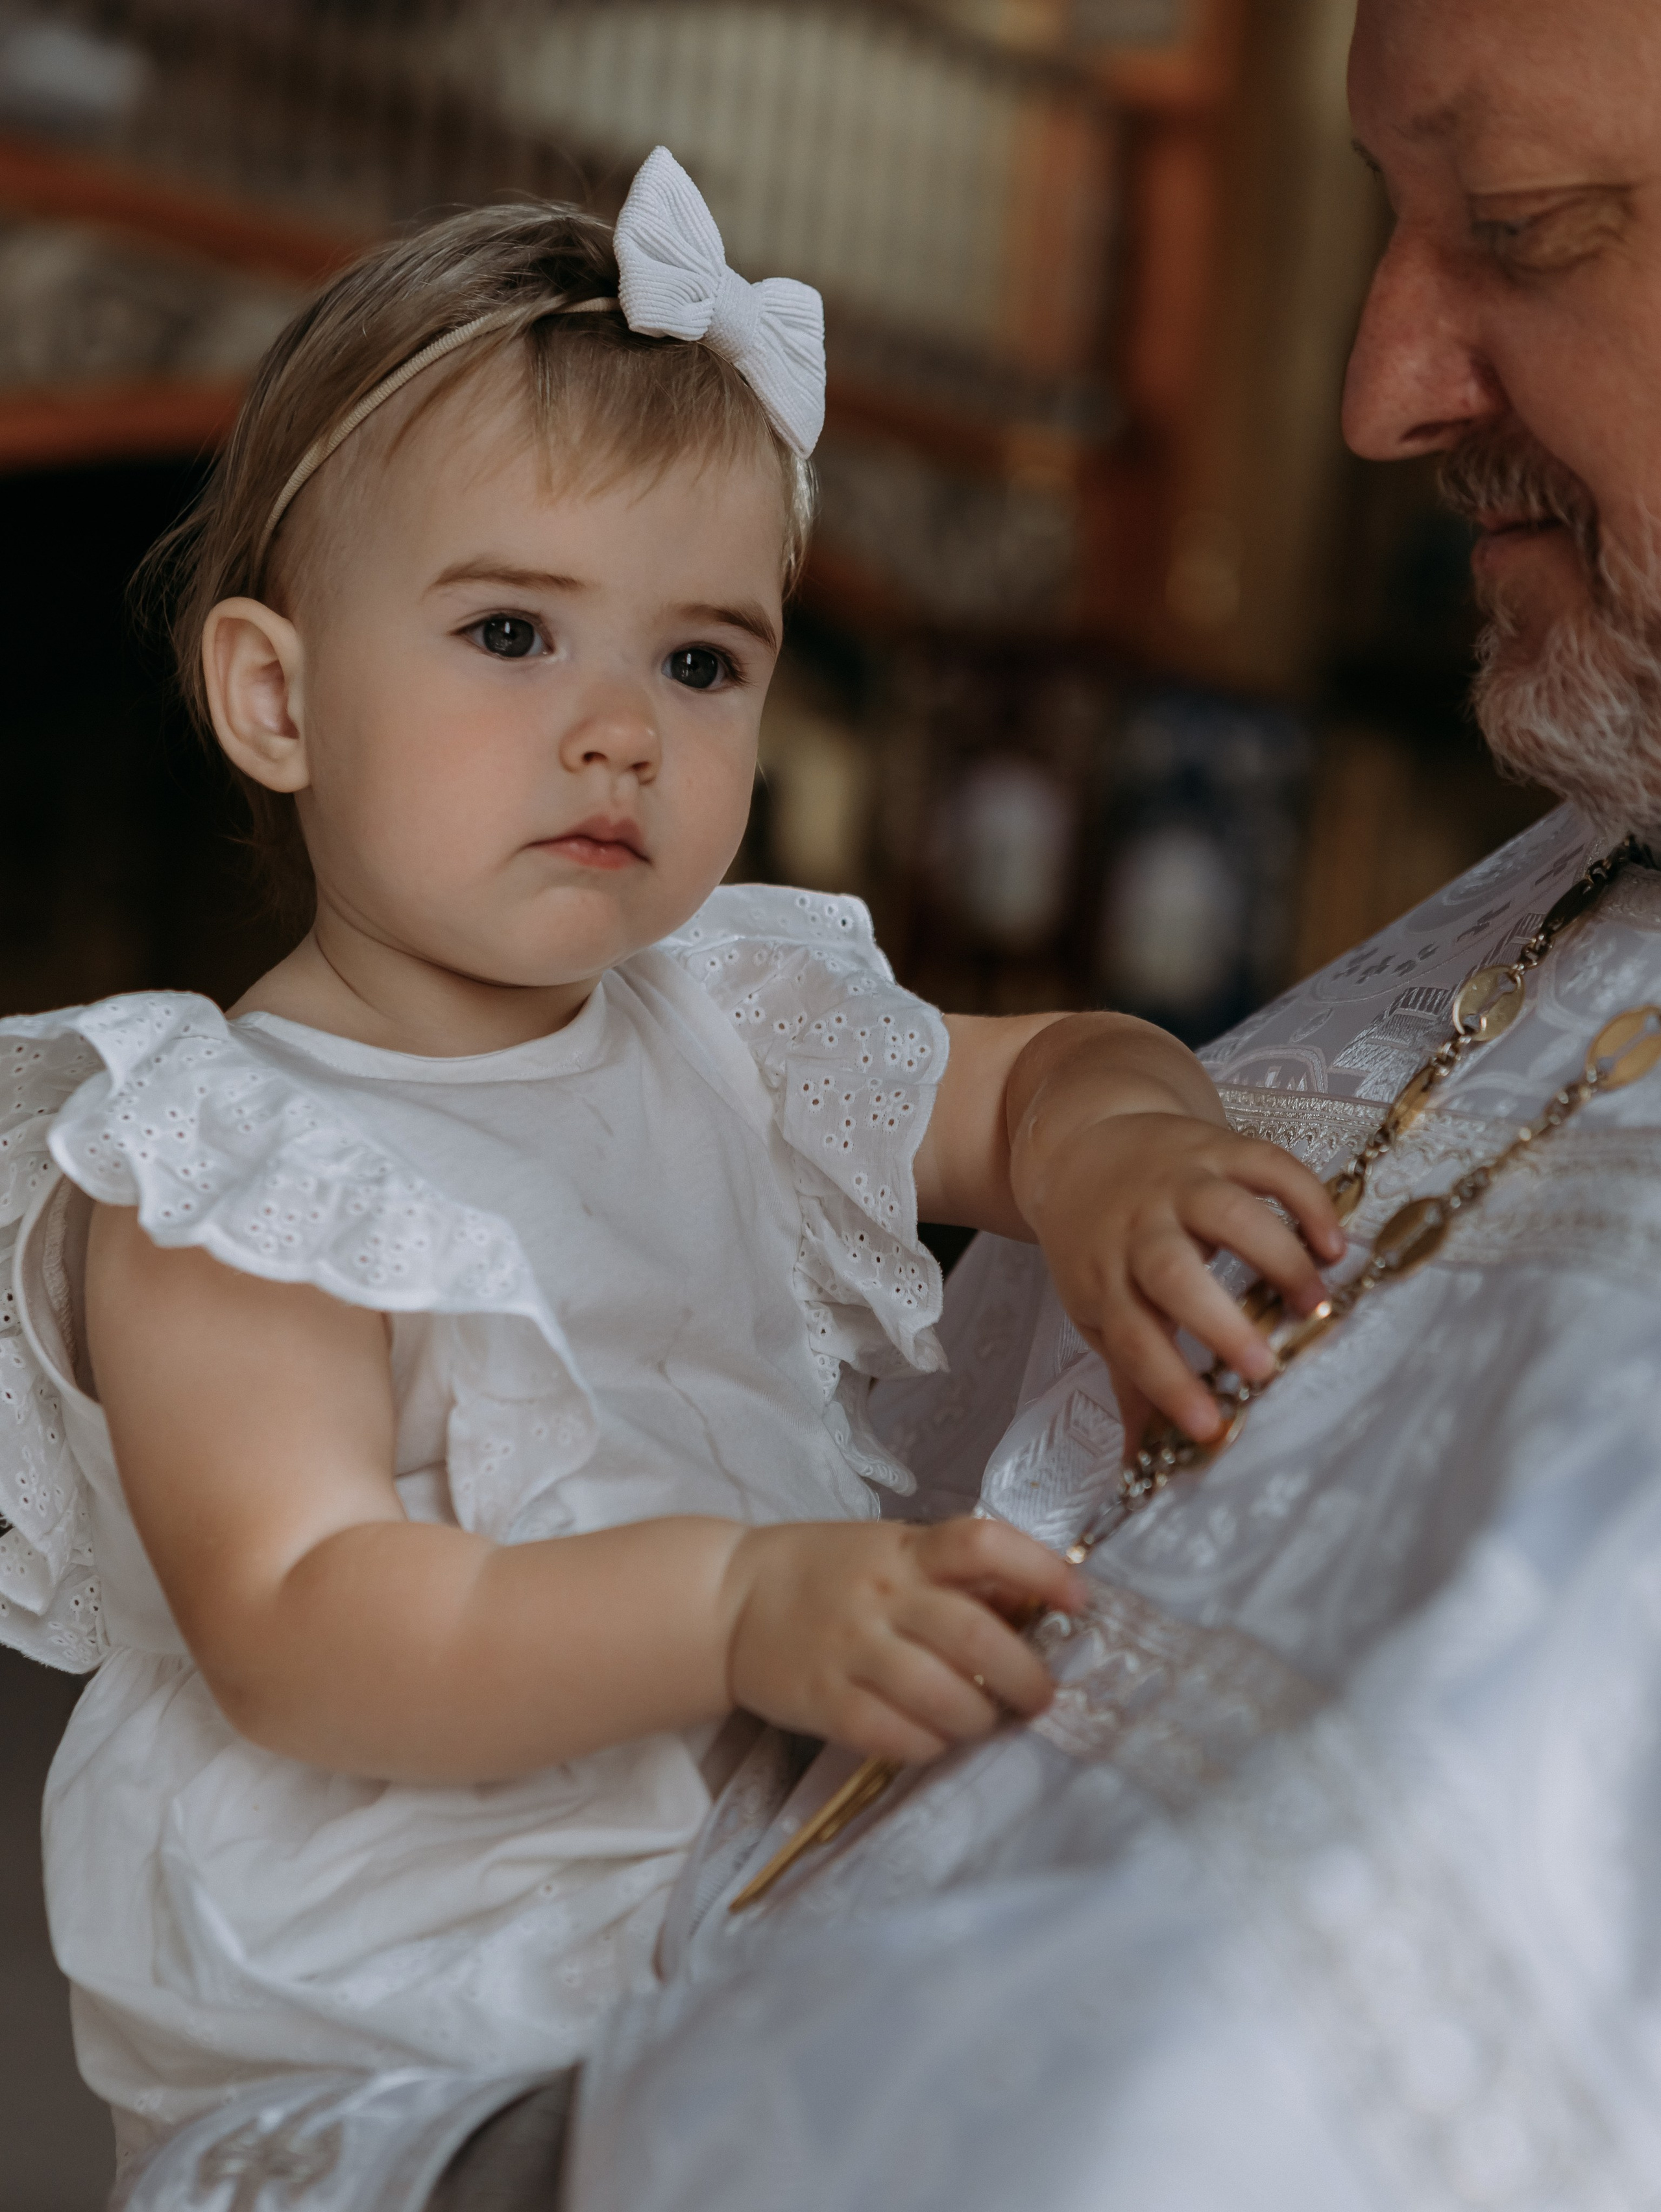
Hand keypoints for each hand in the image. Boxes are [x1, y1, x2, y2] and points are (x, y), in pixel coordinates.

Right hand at [720, 1517, 1087, 1764]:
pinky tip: (936, 1740)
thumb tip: (1033, 1606)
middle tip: (1041, 1697)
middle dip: (1025, 1675)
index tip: (1080, 1601)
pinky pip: (893, 1735)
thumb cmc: (826, 1573)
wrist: (729, 1600)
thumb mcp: (889, 1552)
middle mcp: (882, 1596)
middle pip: (973, 1634)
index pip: (982, 1543)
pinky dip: (929, 1746)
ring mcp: (850, 1649)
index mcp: (905, 1550)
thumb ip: (951, 1576)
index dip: (1041, 1569)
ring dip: (980, 1718)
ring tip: (986, 1722)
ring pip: (940, 1694)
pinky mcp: (824, 1701)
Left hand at [1022, 1111, 1344, 1447]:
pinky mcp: (1215, 1148)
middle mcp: (1138, 1232)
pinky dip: (1305, 1199)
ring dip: (1276, 1257)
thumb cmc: (1095, 1244)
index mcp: (1106, 1282)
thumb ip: (1129, 1382)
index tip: (1211, 1429)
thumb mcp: (1095, 1309)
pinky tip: (1335, 1243)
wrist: (1080, 1144)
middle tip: (1266, 1367)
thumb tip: (1141, 1470)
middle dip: (1219, 1321)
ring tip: (1316, 1303)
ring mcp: (1178, 1184)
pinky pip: (1265, 1164)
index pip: (1134, 1340)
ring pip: (1227, 1213)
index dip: (1169, 1384)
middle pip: (1173, 1273)